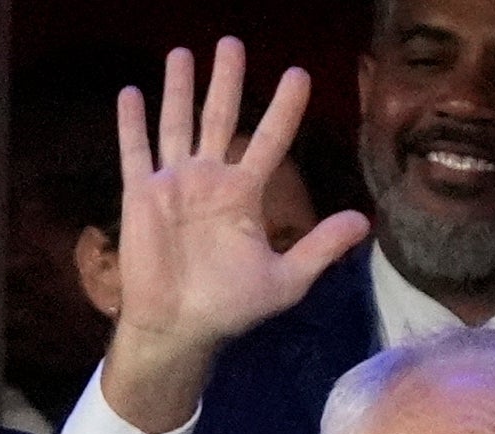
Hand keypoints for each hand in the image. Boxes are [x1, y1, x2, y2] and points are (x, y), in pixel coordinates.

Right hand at [100, 39, 370, 433]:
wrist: (179, 329)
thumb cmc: (229, 307)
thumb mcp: (285, 281)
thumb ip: (320, 248)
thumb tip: (364, 222)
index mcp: (243, 194)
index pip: (269, 139)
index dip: (284, 108)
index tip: (298, 74)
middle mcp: (209, 179)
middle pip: (220, 117)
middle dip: (226, 80)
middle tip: (232, 43)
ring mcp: (174, 184)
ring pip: (177, 123)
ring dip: (179, 88)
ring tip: (183, 52)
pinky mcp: (141, 196)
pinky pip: (135, 152)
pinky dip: (132, 123)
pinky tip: (130, 92)